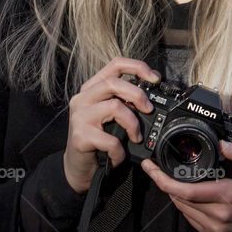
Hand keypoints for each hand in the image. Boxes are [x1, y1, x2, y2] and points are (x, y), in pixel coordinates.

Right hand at [62, 57, 159, 193]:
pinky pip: (110, 139)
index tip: (154, 78)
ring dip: (132, 124)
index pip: (115, 64)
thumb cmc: (98, 139)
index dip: (138, 67)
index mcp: (92, 88)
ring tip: (136, 137)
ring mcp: (80, 116)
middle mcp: (83, 98)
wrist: (77, 166)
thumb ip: (123, 101)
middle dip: (138, 95)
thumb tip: (152, 97)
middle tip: (149, 109)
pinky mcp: (80, 136)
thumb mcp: (109, 115)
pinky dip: (120, 150)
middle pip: (114, 83)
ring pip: (114, 107)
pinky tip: (119, 156)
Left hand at [141, 140, 231, 231]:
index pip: (185, 191)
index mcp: (227, 195)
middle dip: (164, 183)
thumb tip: (223, 143)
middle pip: (179, 199)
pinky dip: (184, 205)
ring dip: (174, 194)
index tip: (151, 167)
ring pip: (182, 209)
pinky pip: (190, 218)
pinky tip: (187, 193)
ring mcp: (215, 227)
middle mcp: (218, 214)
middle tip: (156, 168)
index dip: (163, 179)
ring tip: (172, 178)